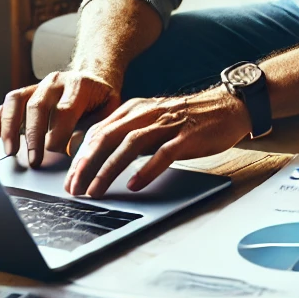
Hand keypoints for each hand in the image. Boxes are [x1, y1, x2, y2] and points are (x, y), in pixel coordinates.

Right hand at [0, 70, 121, 167]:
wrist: (96, 79)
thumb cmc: (102, 100)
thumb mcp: (110, 111)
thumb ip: (95, 127)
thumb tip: (73, 148)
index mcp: (80, 85)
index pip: (64, 111)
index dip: (59, 134)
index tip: (59, 154)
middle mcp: (56, 81)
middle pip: (38, 107)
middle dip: (34, 136)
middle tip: (34, 161)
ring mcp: (39, 84)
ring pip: (17, 102)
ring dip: (10, 129)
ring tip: (10, 152)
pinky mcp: (27, 91)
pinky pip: (8, 102)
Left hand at [63, 86, 250, 197]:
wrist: (228, 106)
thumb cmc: (189, 119)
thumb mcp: (153, 120)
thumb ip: (129, 133)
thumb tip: (99, 157)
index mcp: (135, 109)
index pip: (98, 132)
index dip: (80, 157)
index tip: (70, 179)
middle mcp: (147, 114)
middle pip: (108, 137)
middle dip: (86, 165)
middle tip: (74, 189)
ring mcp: (168, 124)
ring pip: (129, 145)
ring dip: (108, 169)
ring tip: (96, 191)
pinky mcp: (187, 136)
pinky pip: (163, 153)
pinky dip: (146, 169)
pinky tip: (135, 183)